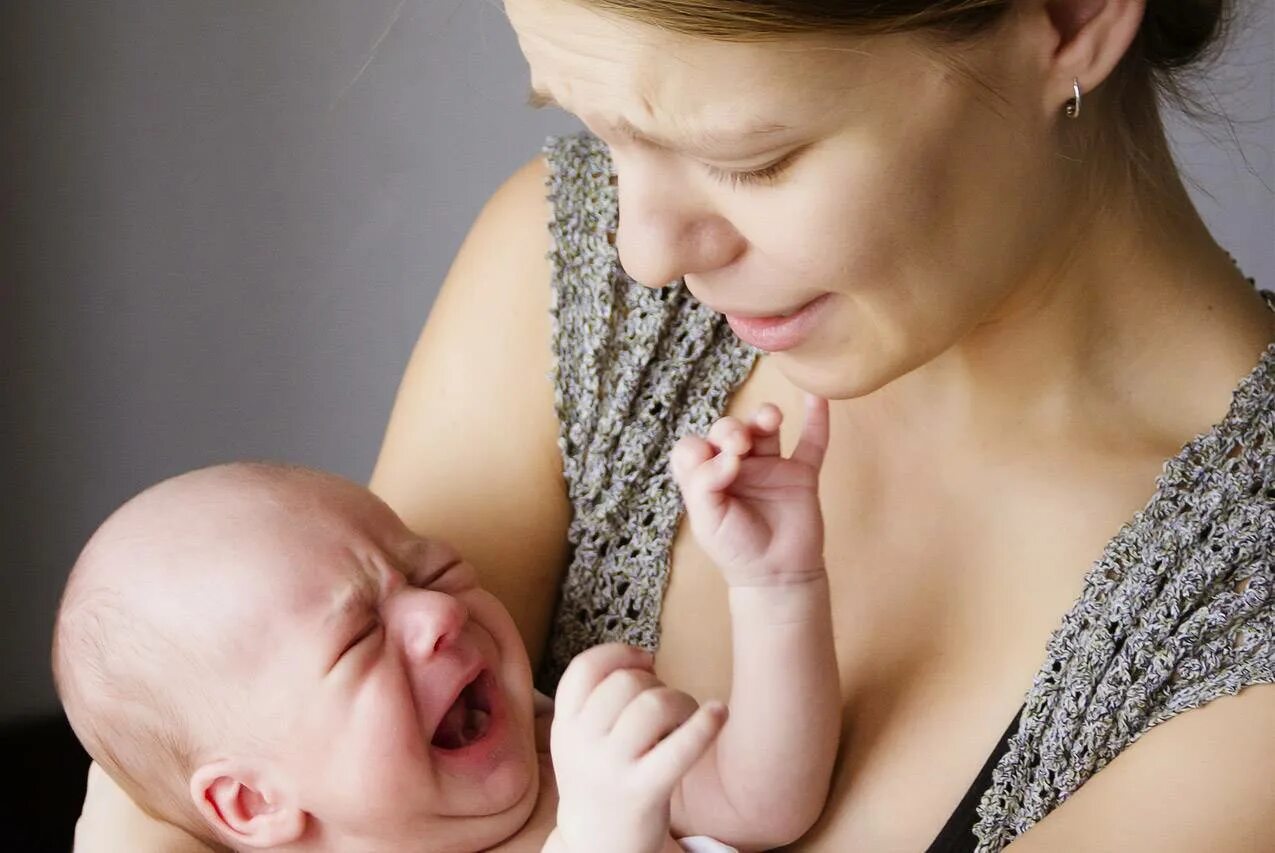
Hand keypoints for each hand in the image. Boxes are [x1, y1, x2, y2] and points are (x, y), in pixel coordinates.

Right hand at [550, 644, 726, 852]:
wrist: (597, 848)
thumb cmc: (602, 782)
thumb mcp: (581, 740)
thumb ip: (598, 699)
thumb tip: (645, 659)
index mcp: (564, 726)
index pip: (584, 668)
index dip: (619, 653)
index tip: (645, 660)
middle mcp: (581, 745)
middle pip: (625, 682)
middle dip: (655, 682)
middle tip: (666, 705)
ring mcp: (610, 770)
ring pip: (653, 705)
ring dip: (680, 701)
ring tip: (685, 718)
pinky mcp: (642, 792)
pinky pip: (680, 748)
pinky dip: (705, 725)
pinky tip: (719, 713)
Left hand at [670, 395, 829, 586]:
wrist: (777, 575)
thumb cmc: (735, 549)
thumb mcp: (706, 520)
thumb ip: (704, 483)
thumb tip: (727, 454)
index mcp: (707, 478)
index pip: (694, 447)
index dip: (700, 448)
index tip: (716, 464)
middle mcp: (736, 467)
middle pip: (728, 430)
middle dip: (730, 429)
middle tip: (740, 445)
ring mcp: (769, 468)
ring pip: (764, 429)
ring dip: (765, 415)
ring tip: (770, 418)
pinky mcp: (800, 474)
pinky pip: (811, 441)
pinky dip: (816, 419)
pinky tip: (818, 396)